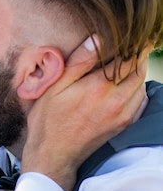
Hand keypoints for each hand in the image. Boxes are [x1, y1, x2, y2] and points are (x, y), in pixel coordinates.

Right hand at [23, 36, 150, 190]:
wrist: (54, 154)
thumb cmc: (48, 119)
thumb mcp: (56, 86)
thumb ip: (79, 62)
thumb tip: (97, 39)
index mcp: (99, 86)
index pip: (128, 59)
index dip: (133, 45)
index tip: (134, 36)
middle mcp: (116, 100)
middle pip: (138, 71)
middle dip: (137, 57)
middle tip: (132, 46)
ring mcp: (122, 114)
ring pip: (141, 86)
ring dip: (137, 73)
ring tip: (126, 64)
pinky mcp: (123, 125)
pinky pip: (140, 102)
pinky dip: (137, 90)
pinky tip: (126, 86)